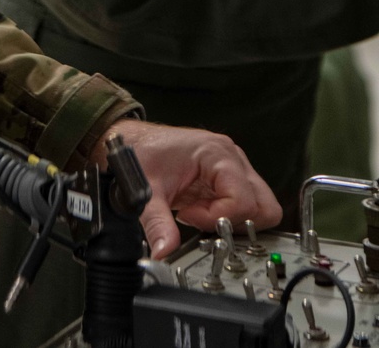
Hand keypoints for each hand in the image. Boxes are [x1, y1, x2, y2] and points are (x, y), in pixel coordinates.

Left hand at [89, 119, 281, 259]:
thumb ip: (157, 224)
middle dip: (235, 223)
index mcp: (216, 152)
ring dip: (233, 221)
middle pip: (263, 206)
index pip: (243, 200)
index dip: (218, 218)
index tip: (190, 216)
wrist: (131, 141)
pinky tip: (202, 211)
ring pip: (260, 208)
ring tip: (200, 214)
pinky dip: (228, 216)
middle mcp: (232, 157)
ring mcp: (234, 167)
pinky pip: (246, 206)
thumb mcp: (146, 190)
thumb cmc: (141, 153)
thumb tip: (165, 252)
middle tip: (202, 220)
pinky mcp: (229, 178)